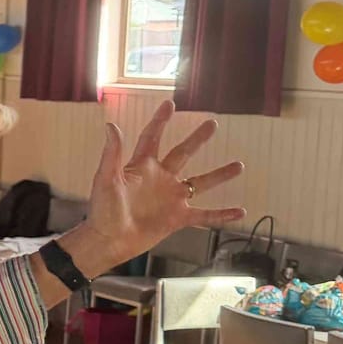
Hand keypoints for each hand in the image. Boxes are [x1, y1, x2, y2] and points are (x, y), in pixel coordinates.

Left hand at [80, 102, 244, 269]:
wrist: (108, 240)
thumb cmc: (102, 210)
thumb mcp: (106, 178)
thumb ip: (112, 153)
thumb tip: (111, 125)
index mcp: (142, 167)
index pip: (153, 137)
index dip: (160, 121)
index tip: (170, 104)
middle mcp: (160, 179)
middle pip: (183, 153)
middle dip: (198, 139)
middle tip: (212, 123)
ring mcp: (171, 199)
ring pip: (201, 183)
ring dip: (220, 175)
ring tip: (239, 166)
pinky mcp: (177, 218)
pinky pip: (205, 215)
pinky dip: (222, 214)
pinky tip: (240, 212)